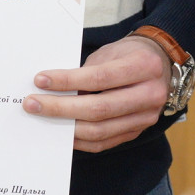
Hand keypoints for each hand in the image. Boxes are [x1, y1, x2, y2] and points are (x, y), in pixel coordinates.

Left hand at [23, 35, 168, 151]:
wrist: (161, 65)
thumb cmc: (130, 55)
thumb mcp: (111, 52)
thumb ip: (87, 71)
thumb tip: (51, 89)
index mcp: (145, 67)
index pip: (100, 78)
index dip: (67, 81)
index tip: (40, 80)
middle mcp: (150, 94)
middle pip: (99, 109)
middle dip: (61, 108)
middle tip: (33, 104)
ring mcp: (146, 118)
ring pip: (100, 131)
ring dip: (66, 127)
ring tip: (42, 117)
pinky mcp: (137, 132)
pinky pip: (103, 142)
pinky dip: (79, 139)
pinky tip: (61, 130)